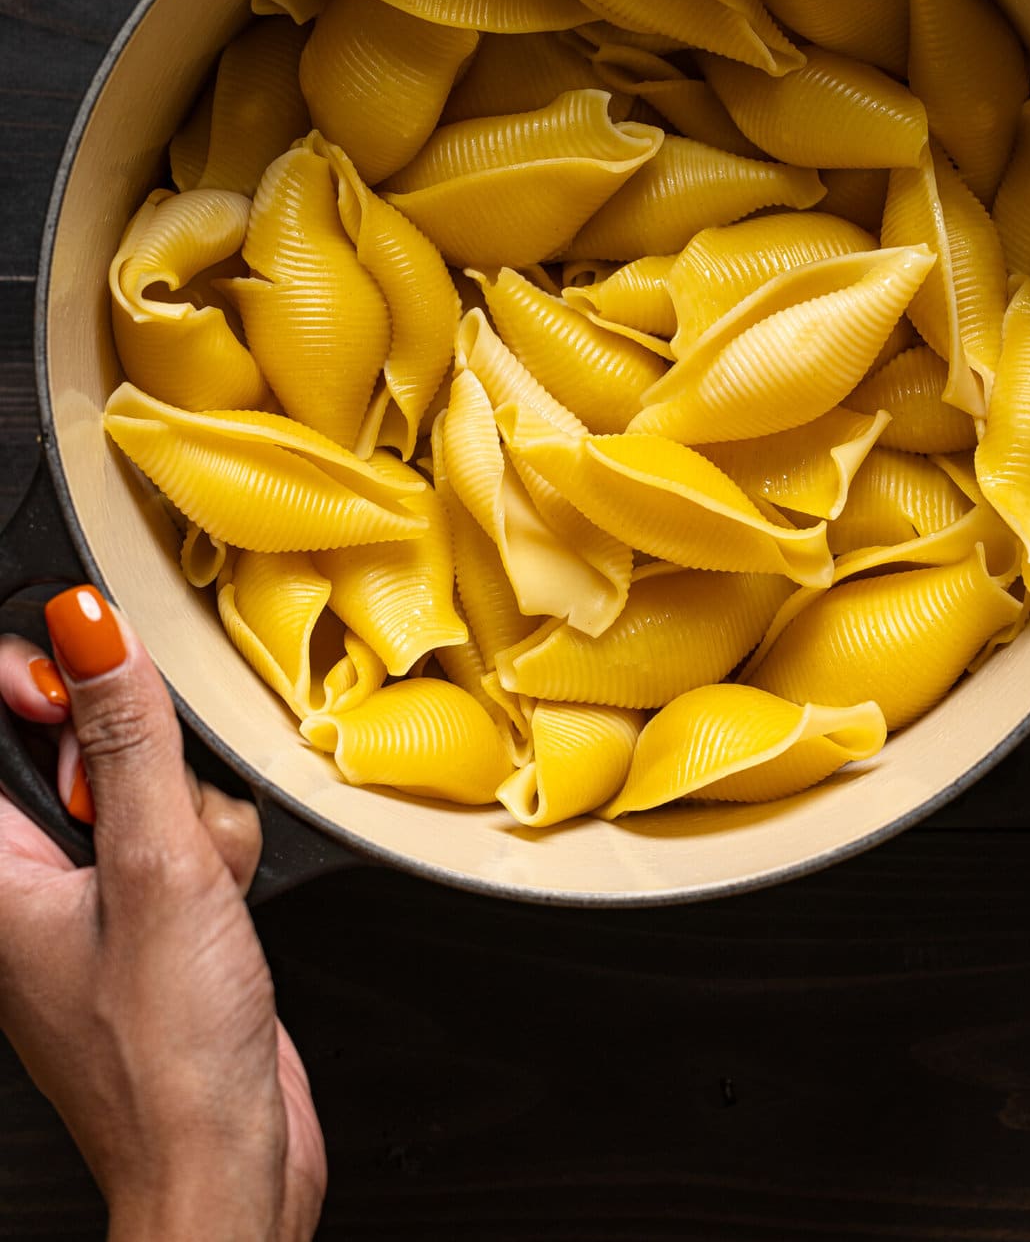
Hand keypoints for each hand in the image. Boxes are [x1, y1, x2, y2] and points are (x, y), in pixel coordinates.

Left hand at [0, 586, 325, 1239]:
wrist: (228, 1166)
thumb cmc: (167, 1061)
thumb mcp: (155, 868)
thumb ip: (127, 738)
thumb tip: (90, 630)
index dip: (48, 682)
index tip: (100, 681)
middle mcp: (32, 881)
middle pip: (89, 748)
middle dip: (149, 765)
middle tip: (161, 815)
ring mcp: (93, 901)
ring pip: (149, 789)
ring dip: (195, 816)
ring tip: (203, 878)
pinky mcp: (152, 919)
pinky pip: (185, 839)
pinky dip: (217, 854)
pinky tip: (225, 902)